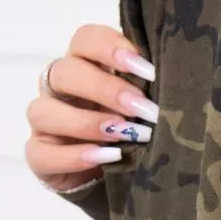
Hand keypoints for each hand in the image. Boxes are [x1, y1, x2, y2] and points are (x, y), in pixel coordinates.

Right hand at [25, 24, 157, 193]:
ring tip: (125, 135)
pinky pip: (41, 152)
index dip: (112, 49)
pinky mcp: (40, 155)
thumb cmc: (135, 134)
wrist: (117, 179)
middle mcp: (61, 89)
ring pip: (44, 110)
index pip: (86, 39)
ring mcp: (46, 122)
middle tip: (144, 109)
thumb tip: (180, 85)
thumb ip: (150, 91)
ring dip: (88, 122)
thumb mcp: (145, 108)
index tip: (148, 71)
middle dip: (105, 89)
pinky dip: (75, 155)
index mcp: (87, 66)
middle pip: (65, 71)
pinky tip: (107, 157)